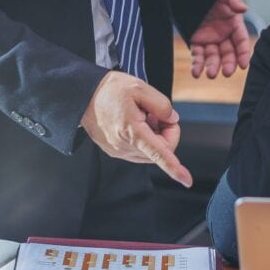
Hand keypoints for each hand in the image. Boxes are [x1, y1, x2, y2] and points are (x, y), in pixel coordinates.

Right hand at [80, 71, 192, 186]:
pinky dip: (145, 138)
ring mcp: (118, 151)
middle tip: (156, 113)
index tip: (187, 181)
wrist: (82, 95)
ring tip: (142, 115)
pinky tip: (135, 121)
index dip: (175, 168)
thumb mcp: (139, 87)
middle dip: (166, 131)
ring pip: (151, 151)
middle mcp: (124, 146)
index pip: (159, 154)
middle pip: (161, 149)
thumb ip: (161, 104)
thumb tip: (172, 120)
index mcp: (132, 131)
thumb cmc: (110, 90)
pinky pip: (139, 150)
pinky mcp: (114, 151)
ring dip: (155, 135)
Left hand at [188, 0, 250, 78]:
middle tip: (227, 73)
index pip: (241, 42)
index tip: (243, 65)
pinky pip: (197, 55)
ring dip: (212, 66)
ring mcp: (210, 39)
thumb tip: (244, 9)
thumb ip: (234, 1)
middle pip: (228, 53)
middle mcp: (223, 35)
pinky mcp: (196, 41)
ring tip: (210, 74)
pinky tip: (196, 73)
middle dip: (228, 63)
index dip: (243, 54)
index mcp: (234, 25)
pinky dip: (197, 64)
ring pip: (213, 56)